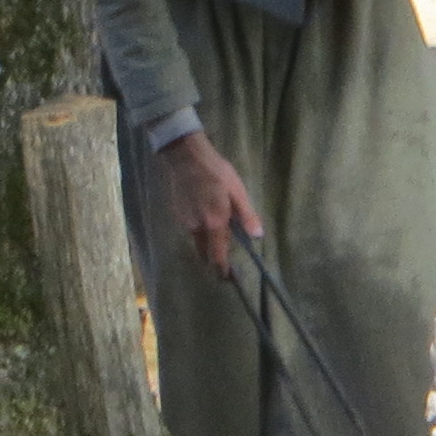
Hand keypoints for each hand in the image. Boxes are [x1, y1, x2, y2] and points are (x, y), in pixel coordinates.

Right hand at [157, 130, 261, 279]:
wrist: (185, 156)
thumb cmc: (215, 171)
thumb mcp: (237, 191)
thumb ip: (247, 216)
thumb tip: (258, 236)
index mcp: (214, 223)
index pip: (217, 256)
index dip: (222, 270)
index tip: (228, 278)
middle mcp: (197, 227)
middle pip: (205, 253)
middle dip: (214, 259)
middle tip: (224, 260)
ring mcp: (185, 221)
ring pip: (197, 241)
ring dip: (207, 242)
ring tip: (217, 231)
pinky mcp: (178, 214)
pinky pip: (190, 229)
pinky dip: (199, 229)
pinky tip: (204, 215)